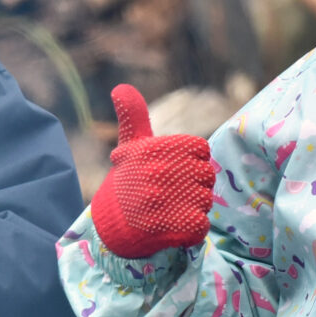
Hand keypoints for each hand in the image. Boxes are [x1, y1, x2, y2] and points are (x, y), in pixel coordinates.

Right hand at [90, 84, 218, 259]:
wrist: (108, 227)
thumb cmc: (126, 181)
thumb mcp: (129, 146)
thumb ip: (133, 115)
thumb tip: (120, 87)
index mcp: (154, 149)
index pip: (200, 149)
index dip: (191, 160)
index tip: (173, 169)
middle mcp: (160, 172)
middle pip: (206, 175)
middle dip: (193, 185)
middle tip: (170, 192)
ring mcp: (167, 201)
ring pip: (205, 200)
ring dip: (192, 207)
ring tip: (169, 209)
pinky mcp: (172, 227)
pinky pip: (201, 225)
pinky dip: (192, 229)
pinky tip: (173, 226)